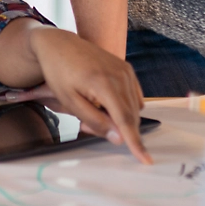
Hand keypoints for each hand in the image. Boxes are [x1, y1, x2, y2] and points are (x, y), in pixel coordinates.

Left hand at [18, 27, 151, 163]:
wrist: (58, 44)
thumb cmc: (59, 72)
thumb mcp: (69, 100)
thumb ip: (94, 121)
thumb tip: (118, 138)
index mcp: (105, 83)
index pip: (125, 120)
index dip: (136, 143)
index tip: (146, 161)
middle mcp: (120, 75)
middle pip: (130, 116)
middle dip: (115, 128)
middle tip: (86, 124)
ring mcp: (125, 70)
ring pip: (133, 107)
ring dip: (119, 118)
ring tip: (91, 110)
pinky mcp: (126, 68)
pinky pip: (133, 96)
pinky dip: (124, 106)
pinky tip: (104, 103)